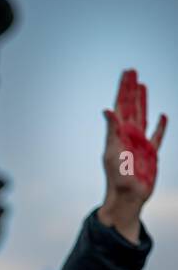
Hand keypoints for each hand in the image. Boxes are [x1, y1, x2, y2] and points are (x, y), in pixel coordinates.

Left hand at [98, 68, 165, 240]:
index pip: (121, 106)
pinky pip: (157, 135)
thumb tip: (108, 110)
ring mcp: (140, 143)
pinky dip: (161, 125)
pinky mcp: (151, 153)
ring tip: (142, 86)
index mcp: (118, 134)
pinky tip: (162, 115)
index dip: (123, 89)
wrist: (126, 197)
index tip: (126, 73)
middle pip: (131, 107)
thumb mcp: (112, 152)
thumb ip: (111, 131)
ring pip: (143, 115)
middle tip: (132, 72)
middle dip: (131, 90)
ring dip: (143, 100)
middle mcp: (128, 136)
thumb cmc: (117, 178)